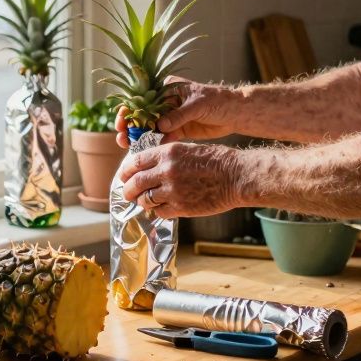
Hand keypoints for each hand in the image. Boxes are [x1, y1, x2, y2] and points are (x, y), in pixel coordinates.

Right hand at [114, 77, 237, 147]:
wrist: (236, 113)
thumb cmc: (218, 101)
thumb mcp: (198, 104)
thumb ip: (179, 115)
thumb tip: (160, 126)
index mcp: (167, 89)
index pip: (143, 97)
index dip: (129, 109)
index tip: (122, 120)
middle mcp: (166, 103)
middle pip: (142, 114)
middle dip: (130, 126)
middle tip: (122, 138)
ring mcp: (171, 117)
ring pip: (150, 128)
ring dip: (139, 137)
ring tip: (129, 147)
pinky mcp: (178, 131)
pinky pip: (162, 138)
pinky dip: (155, 144)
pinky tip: (148, 151)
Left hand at [118, 141, 244, 218]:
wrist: (236, 176)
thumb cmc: (217, 160)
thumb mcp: (188, 149)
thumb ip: (168, 158)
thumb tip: (151, 167)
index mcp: (167, 152)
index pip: (135, 162)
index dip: (126, 170)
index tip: (124, 176)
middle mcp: (166, 170)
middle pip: (136, 182)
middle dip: (129, 189)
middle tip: (129, 193)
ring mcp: (173, 190)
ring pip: (146, 199)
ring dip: (143, 202)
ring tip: (145, 202)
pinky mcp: (181, 207)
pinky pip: (160, 212)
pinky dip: (158, 211)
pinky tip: (162, 208)